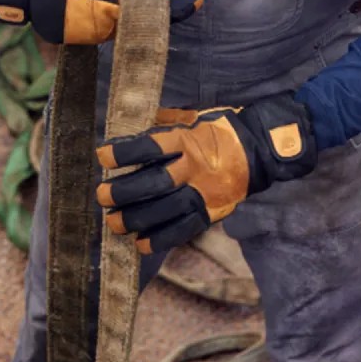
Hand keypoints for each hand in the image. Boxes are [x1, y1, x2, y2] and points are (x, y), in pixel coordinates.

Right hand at [0, 0, 203, 43]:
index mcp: (113, 9)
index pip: (154, 11)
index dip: (175, 4)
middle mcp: (108, 30)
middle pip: (141, 17)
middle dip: (150, 0)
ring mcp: (97, 38)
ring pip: (127, 21)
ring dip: (133, 5)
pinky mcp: (87, 39)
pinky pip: (112, 25)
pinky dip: (118, 12)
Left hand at [96, 93, 316, 254]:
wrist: (259, 149)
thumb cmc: (218, 129)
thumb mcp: (191, 117)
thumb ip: (162, 123)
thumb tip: (129, 128)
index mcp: (187, 139)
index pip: (149, 147)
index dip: (124, 154)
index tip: (102, 157)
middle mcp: (194, 167)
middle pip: (153, 183)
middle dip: (124, 192)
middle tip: (102, 197)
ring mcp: (204, 192)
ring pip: (165, 211)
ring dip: (136, 219)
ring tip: (114, 224)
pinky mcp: (212, 211)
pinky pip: (184, 229)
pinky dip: (161, 239)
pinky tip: (140, 244)